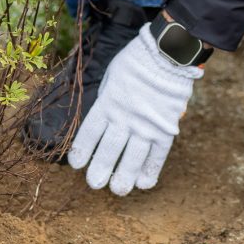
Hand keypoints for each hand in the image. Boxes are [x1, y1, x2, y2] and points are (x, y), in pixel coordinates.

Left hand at [67, 23, 201, 195]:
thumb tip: (105, 120)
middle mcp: (125, 118)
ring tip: (118, 190)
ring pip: (132, 158)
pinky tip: (143, 183)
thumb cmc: (137, 61)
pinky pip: (157, 155)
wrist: (168, 53)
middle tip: (95, 184)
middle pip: (109, 151)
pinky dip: (150, 170)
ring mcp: (146, 125)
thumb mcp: (112, 76)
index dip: (81, 151)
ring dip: (124, 177)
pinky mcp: (166, 128)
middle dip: (100, 170)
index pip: (90, 133)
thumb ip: (107, 100)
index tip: (76, 164)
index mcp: (108, 103)